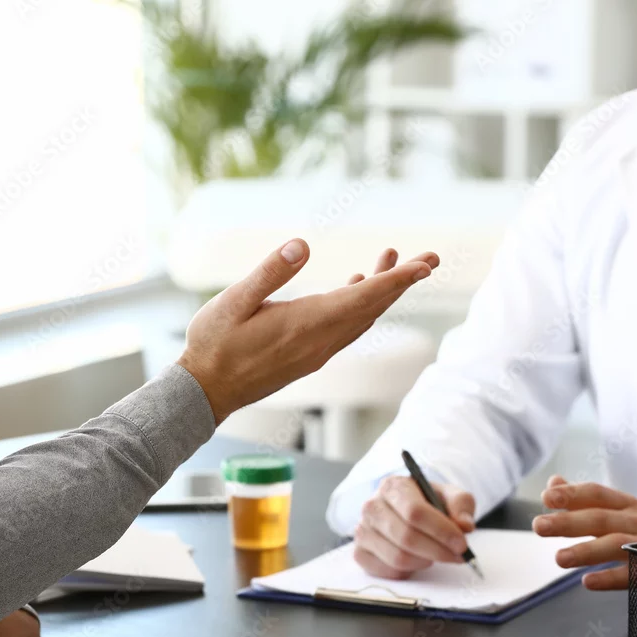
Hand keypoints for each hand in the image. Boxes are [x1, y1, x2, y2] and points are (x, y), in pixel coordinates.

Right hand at [178, 241, 439, 423]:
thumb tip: (302, 244)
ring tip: (391, 260)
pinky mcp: (309, 356)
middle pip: (373, 308)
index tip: (425, 265)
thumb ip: (270, 272)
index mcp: (307, 324)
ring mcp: (317, 352)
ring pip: (362, 319)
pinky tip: (355, 288)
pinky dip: (362, 306)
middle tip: (430, 258)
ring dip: (382, 292)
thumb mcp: (234, 301)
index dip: (397, 280)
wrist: (206, 392)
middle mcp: (320, 341)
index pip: (364, 298)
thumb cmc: (214, 344)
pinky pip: (348, 329)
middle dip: (403, 282)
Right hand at [353, 475, 475, 578]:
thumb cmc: (428, 503)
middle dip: (437, 550)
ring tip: (435, 555)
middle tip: (457, 556)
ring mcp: (363, 530)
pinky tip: (417, 560)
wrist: (406, 511)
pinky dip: (408, 571)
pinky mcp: (360, 552)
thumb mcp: (449, 495)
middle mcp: (372, 506)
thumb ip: (461, 505)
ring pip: (397, 557)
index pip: (415, 512)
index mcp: (393, 486)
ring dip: (424, 561)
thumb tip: (464, 525)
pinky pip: (387, 571)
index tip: (461, 543)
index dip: (440, 531)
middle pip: (406, 537)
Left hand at [532, 475, 636, 589]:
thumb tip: (553, 481)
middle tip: (539, 526)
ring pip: (615, 545)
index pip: (596, 493)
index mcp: (626, 504)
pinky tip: (588, 582)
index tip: (547, 497)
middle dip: (568, 522)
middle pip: (600, 519)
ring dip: (586, 551)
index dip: (572, 494)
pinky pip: (633, 575)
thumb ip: (583, 499)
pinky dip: (610, 578)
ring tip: (559, 559)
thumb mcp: (616, 511)